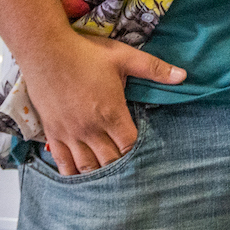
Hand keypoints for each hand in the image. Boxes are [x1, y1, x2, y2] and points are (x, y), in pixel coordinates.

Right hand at [16, 30, 183, 176]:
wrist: (45, 50)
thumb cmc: (85, 53)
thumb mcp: (125, 57)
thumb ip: (154, 69)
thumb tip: (183, 76)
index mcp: (111, 113)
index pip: (130, 146)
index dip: (139, 152)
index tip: (145, 153)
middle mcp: (90, 129)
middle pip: (110, 161)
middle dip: (121, 166)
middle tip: (130, 169)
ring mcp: (69, 133)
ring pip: (86, 166)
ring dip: (99, 174)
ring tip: (109, 178)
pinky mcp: (52, 132)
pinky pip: (62, 162)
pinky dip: (72, 173)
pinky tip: (80, 176)